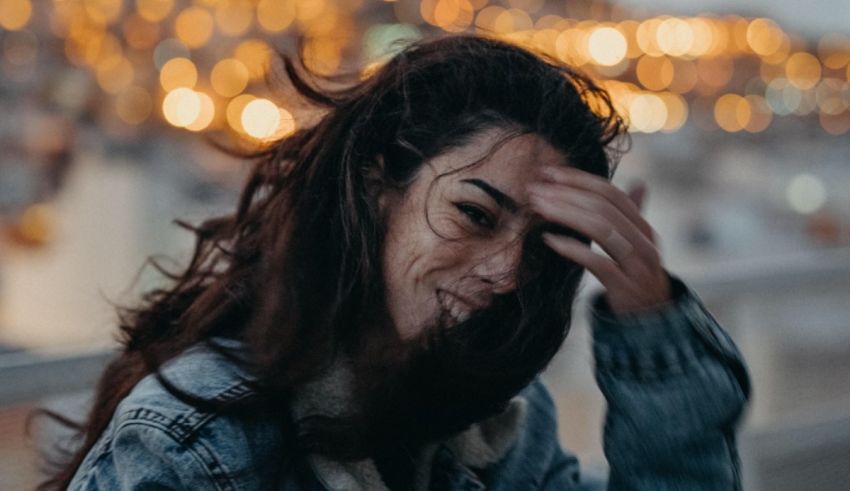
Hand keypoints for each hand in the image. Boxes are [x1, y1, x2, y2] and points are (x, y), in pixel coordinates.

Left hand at [526, 166, 671, 315]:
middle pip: (604, 208)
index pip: (611, 194)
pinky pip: (597, 262)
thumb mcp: (637, 245)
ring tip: (538, 208)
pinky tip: (549, 240)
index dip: (579, 180)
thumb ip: (632, 217)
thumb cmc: (635, 276)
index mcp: (643, 228)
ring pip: (602, 230)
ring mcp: (636, 265)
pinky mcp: (624, 287)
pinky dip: (572, 248)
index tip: (548, 173)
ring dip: (566, 214)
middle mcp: (644, 242)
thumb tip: (639, 183)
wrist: (651, 320)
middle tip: (535, 189)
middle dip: (566, 195)